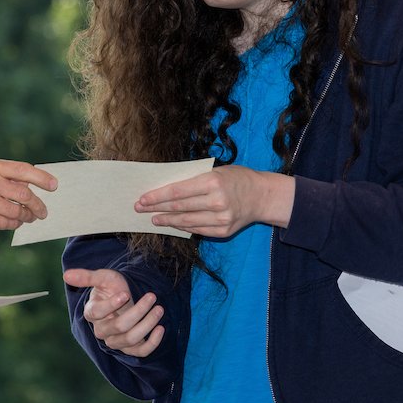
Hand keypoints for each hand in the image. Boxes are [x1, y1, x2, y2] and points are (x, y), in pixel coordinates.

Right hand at [0, 159, 57, 230]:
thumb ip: (3, 175)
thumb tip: (31, 186)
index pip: (24, 170)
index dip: (42, 178)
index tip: (54, 186)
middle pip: (24, 194)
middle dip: (37, 205)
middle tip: (44, 212)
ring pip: (17, 211)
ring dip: (27, 216)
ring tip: (30, 218)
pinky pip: (6, 223)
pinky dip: (14, 224)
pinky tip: (16, 223)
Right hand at [62, 268, 163, 357]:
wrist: (126, 295)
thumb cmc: (112, 286)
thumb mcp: (102, 277)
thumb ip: (86, 277)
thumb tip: (66, 275)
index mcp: (92, 313)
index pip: (96, 313)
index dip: (111, 305)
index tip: (125, 293)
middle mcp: (102, 330)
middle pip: (119, 327)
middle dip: (137, 311)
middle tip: (152, 296)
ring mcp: (116, 341)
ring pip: (131, 339)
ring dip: (147, 324)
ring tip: (159, 309)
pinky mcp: (130, 348)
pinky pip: (141, 351)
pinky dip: (152, 342)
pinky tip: (161, 328)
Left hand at [135, 165, 293, 238]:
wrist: (262, 196)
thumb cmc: (236, 178)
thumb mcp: (216, 171)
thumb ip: (194, 180)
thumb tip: (166, 189)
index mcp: (212, 182)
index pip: (177, 191)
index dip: (157, 196)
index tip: (142, 198)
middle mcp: (216, 202)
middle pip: (179, 207)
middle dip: (156, 208)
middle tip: (140, 209)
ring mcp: (221, 219)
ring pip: (186, 221)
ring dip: (167, 220)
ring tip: (154, 218)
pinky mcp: (223, 231)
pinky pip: (197, 230)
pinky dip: (183, 227)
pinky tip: (173, 224)